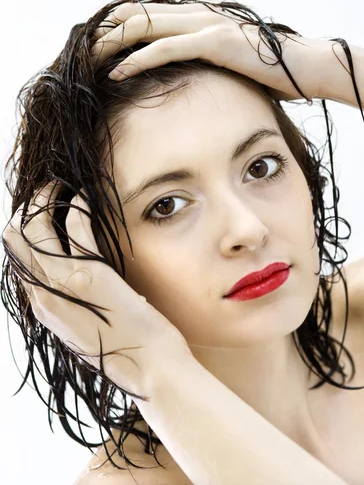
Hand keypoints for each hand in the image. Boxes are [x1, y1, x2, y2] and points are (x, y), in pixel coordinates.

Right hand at [3, 182, 190, 396]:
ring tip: (59, 188)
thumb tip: (72, 279)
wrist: (153, 372)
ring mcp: (65, 285)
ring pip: (33, 228)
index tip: (41, 213)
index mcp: (43, 308)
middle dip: (27, 209)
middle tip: (46, 193)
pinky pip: (74, 226)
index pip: (16, 258)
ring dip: (45, 199)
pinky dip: (77, 205)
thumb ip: (72, 303)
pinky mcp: (92, 274)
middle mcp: (44, 296)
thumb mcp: (87, 327)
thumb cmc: (127, 349)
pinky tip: (85, 198)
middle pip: (14, 238)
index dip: (24, 230)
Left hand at [90, 2, 329, 101]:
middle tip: (83, 56)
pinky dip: (138, 60)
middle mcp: (197, 15)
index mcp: (198, 19)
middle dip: (105, 35)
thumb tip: (188, 78)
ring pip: (144, 28)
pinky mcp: (214, 41)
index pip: (146, 15)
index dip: (118, 29)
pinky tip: (118, 74)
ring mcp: (205, 25)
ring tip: (89, 63)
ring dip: (112, 45)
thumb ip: (206, 62)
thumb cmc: (271, 71)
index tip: (98, 51)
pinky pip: (165, 48)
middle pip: (136, 16)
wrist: (306, 66)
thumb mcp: (230, 63)